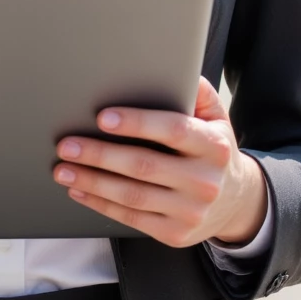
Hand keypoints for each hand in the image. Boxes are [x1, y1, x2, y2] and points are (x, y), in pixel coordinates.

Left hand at [52, 77, 267, 248]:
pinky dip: (100, 204)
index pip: (173, 130)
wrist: (237, 202)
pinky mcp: (176, 233)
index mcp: (213, 146)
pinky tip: (79, 191)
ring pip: (132, 196)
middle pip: (144, 166)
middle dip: (99, 155)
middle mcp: (204, 181)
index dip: (137, 123)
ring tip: (63, 170)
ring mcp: (190, 211)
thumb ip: (197, 92)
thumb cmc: (213, 151)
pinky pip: (131, 218)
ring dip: (92, 182)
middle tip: (67, 145)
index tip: (102, 117)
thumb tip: (173, 66)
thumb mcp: (216, 118)